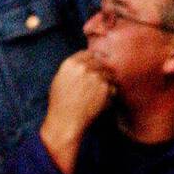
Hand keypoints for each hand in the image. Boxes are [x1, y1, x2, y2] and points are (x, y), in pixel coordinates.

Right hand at [40, 51, 114, 173]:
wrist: (66, 120)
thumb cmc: (61, 104)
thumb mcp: (60, 80)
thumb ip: (73, 69)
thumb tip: (84, 63)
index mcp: (70, 63)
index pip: (89, 53)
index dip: (95, 58)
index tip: (99, 63)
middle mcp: (83, 67)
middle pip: (101, 62)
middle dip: (104, 69)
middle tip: (105, 79)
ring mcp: (95, 76)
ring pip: (109, 74)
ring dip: (109, 81)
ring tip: (102, 93)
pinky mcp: (105, 88)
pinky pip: (113, 88)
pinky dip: (111, 93)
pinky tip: (103, 102)